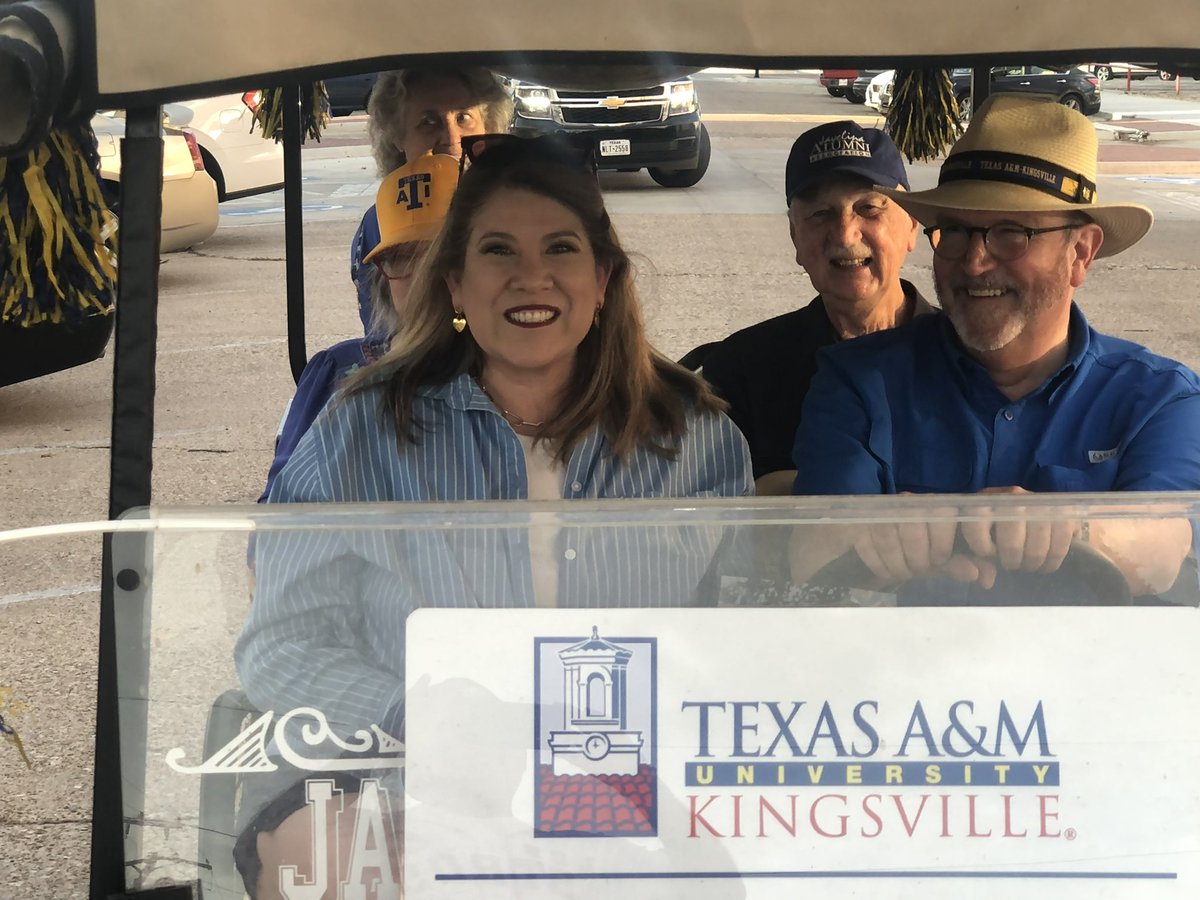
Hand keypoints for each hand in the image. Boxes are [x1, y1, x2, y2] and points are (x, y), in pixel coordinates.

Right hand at [850, 515, 996, 588]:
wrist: (871, 540)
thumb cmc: (912, 549)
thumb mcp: (938, 558)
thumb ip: (960, 565)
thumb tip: (985, 579)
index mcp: (933, 505)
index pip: (942, 513)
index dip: (941, 541)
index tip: (939, 561)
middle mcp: (907, 502)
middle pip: (913, 524)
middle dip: (917, 556)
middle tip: (918, 570)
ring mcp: (879, 511)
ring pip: (888, 535)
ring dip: (897, 562)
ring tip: (902, 572)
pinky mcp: (856, 522)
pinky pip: (867, 543)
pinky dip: (879, 564)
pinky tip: (885, 571)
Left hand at [959, 486, 1080, 573]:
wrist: (1027, 508)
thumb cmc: (992, 528)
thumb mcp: (973, 540)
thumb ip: (969, 563)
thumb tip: (986, 581)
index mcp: (984, 501)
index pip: (976, 523)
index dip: (981, 547)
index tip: (987, 554)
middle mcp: (1012, 497)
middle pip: (1012, 539)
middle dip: (1012, 559)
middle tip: (1012, 565)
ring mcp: (1041, 502)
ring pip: (1038, 544)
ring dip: (1033, 562)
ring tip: (1029, 566)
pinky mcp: (1064, 510)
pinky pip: (1062, 542)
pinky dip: (1054, 559)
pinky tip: (1046, 565)